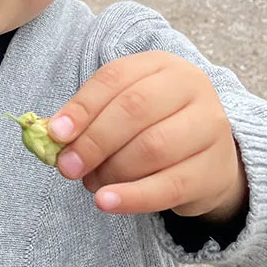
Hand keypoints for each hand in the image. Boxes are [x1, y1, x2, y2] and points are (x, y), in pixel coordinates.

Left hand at [48, 51, 247, 218]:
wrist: (207, 160)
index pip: (115, 77)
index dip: (82, 107)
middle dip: (94, 140)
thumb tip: (51, 136)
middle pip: (134, 109)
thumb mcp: (122, 112)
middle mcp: (192, 86)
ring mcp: (210, 126)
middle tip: (68, 167)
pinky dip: (133, 197)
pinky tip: (107, 202)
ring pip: (153, 148)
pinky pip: (170, 186)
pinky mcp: (214, 168)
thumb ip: (89, 119)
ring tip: (92, 184)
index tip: (56, 134)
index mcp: (161, 65)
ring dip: (112, 170)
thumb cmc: (153, 128)